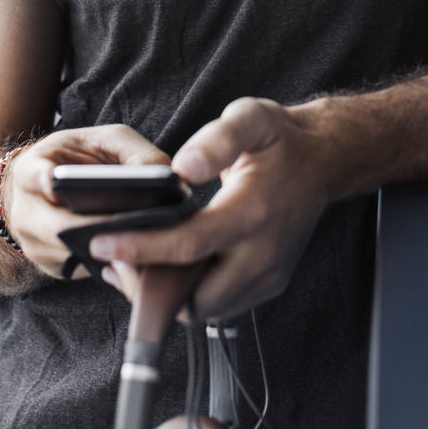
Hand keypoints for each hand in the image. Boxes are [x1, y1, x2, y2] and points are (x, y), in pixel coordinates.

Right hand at [2, 125, 169, 285]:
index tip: (53, 181)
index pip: (31, 173)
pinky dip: (111, 260)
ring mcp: (36, 244)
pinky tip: (137, 249)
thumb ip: (132, 151)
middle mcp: (26, 210)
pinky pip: (85, 267)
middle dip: (101, 224)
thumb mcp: (107, 140)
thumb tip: (164, 175)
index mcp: (32, 168)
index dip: (41, 177)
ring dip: (109, 246)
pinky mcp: (55, 267)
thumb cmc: (84, 158)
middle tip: (139, 219)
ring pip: (74, 251)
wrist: (56, 187)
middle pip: (58, 226)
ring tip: (145, 234)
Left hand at [88, 98, 331, 319]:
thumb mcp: (250, 118)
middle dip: (150, 286)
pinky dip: (191, 297)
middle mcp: (264, 252)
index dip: (142, 249)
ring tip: (132, 265)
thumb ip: (217, 139)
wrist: (324, 160)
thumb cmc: (282, 139)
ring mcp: (270, 274)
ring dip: (169, 296)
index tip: (103, 243)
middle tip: (114, 259)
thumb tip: (182, 167)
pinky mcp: (271, 283)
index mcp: (255, 211)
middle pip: (197, 296)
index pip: (190, 244)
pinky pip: (223, 307)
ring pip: (208, 310)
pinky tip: (166, 270)